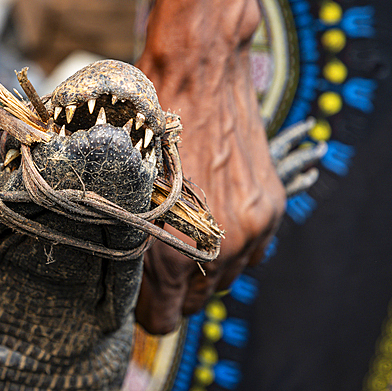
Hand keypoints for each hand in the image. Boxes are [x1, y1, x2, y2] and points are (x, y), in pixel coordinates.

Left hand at [134, 0, 282, 334]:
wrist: (199, 70)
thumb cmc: (145, 123)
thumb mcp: (119, 190)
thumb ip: (126, 246)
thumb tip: (131, 282)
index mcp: (173, 252)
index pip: (163, 320)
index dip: (147, 309)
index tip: (140, 291)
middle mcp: (220, 249)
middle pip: (199, 302)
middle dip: (177, 287)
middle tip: (158, 257)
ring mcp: (253, 229)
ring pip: (229, 276)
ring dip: (207, 265)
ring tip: (185, 231)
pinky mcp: (272, 208)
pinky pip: (254, 250)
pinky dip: (234, 242)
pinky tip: (213, 215)